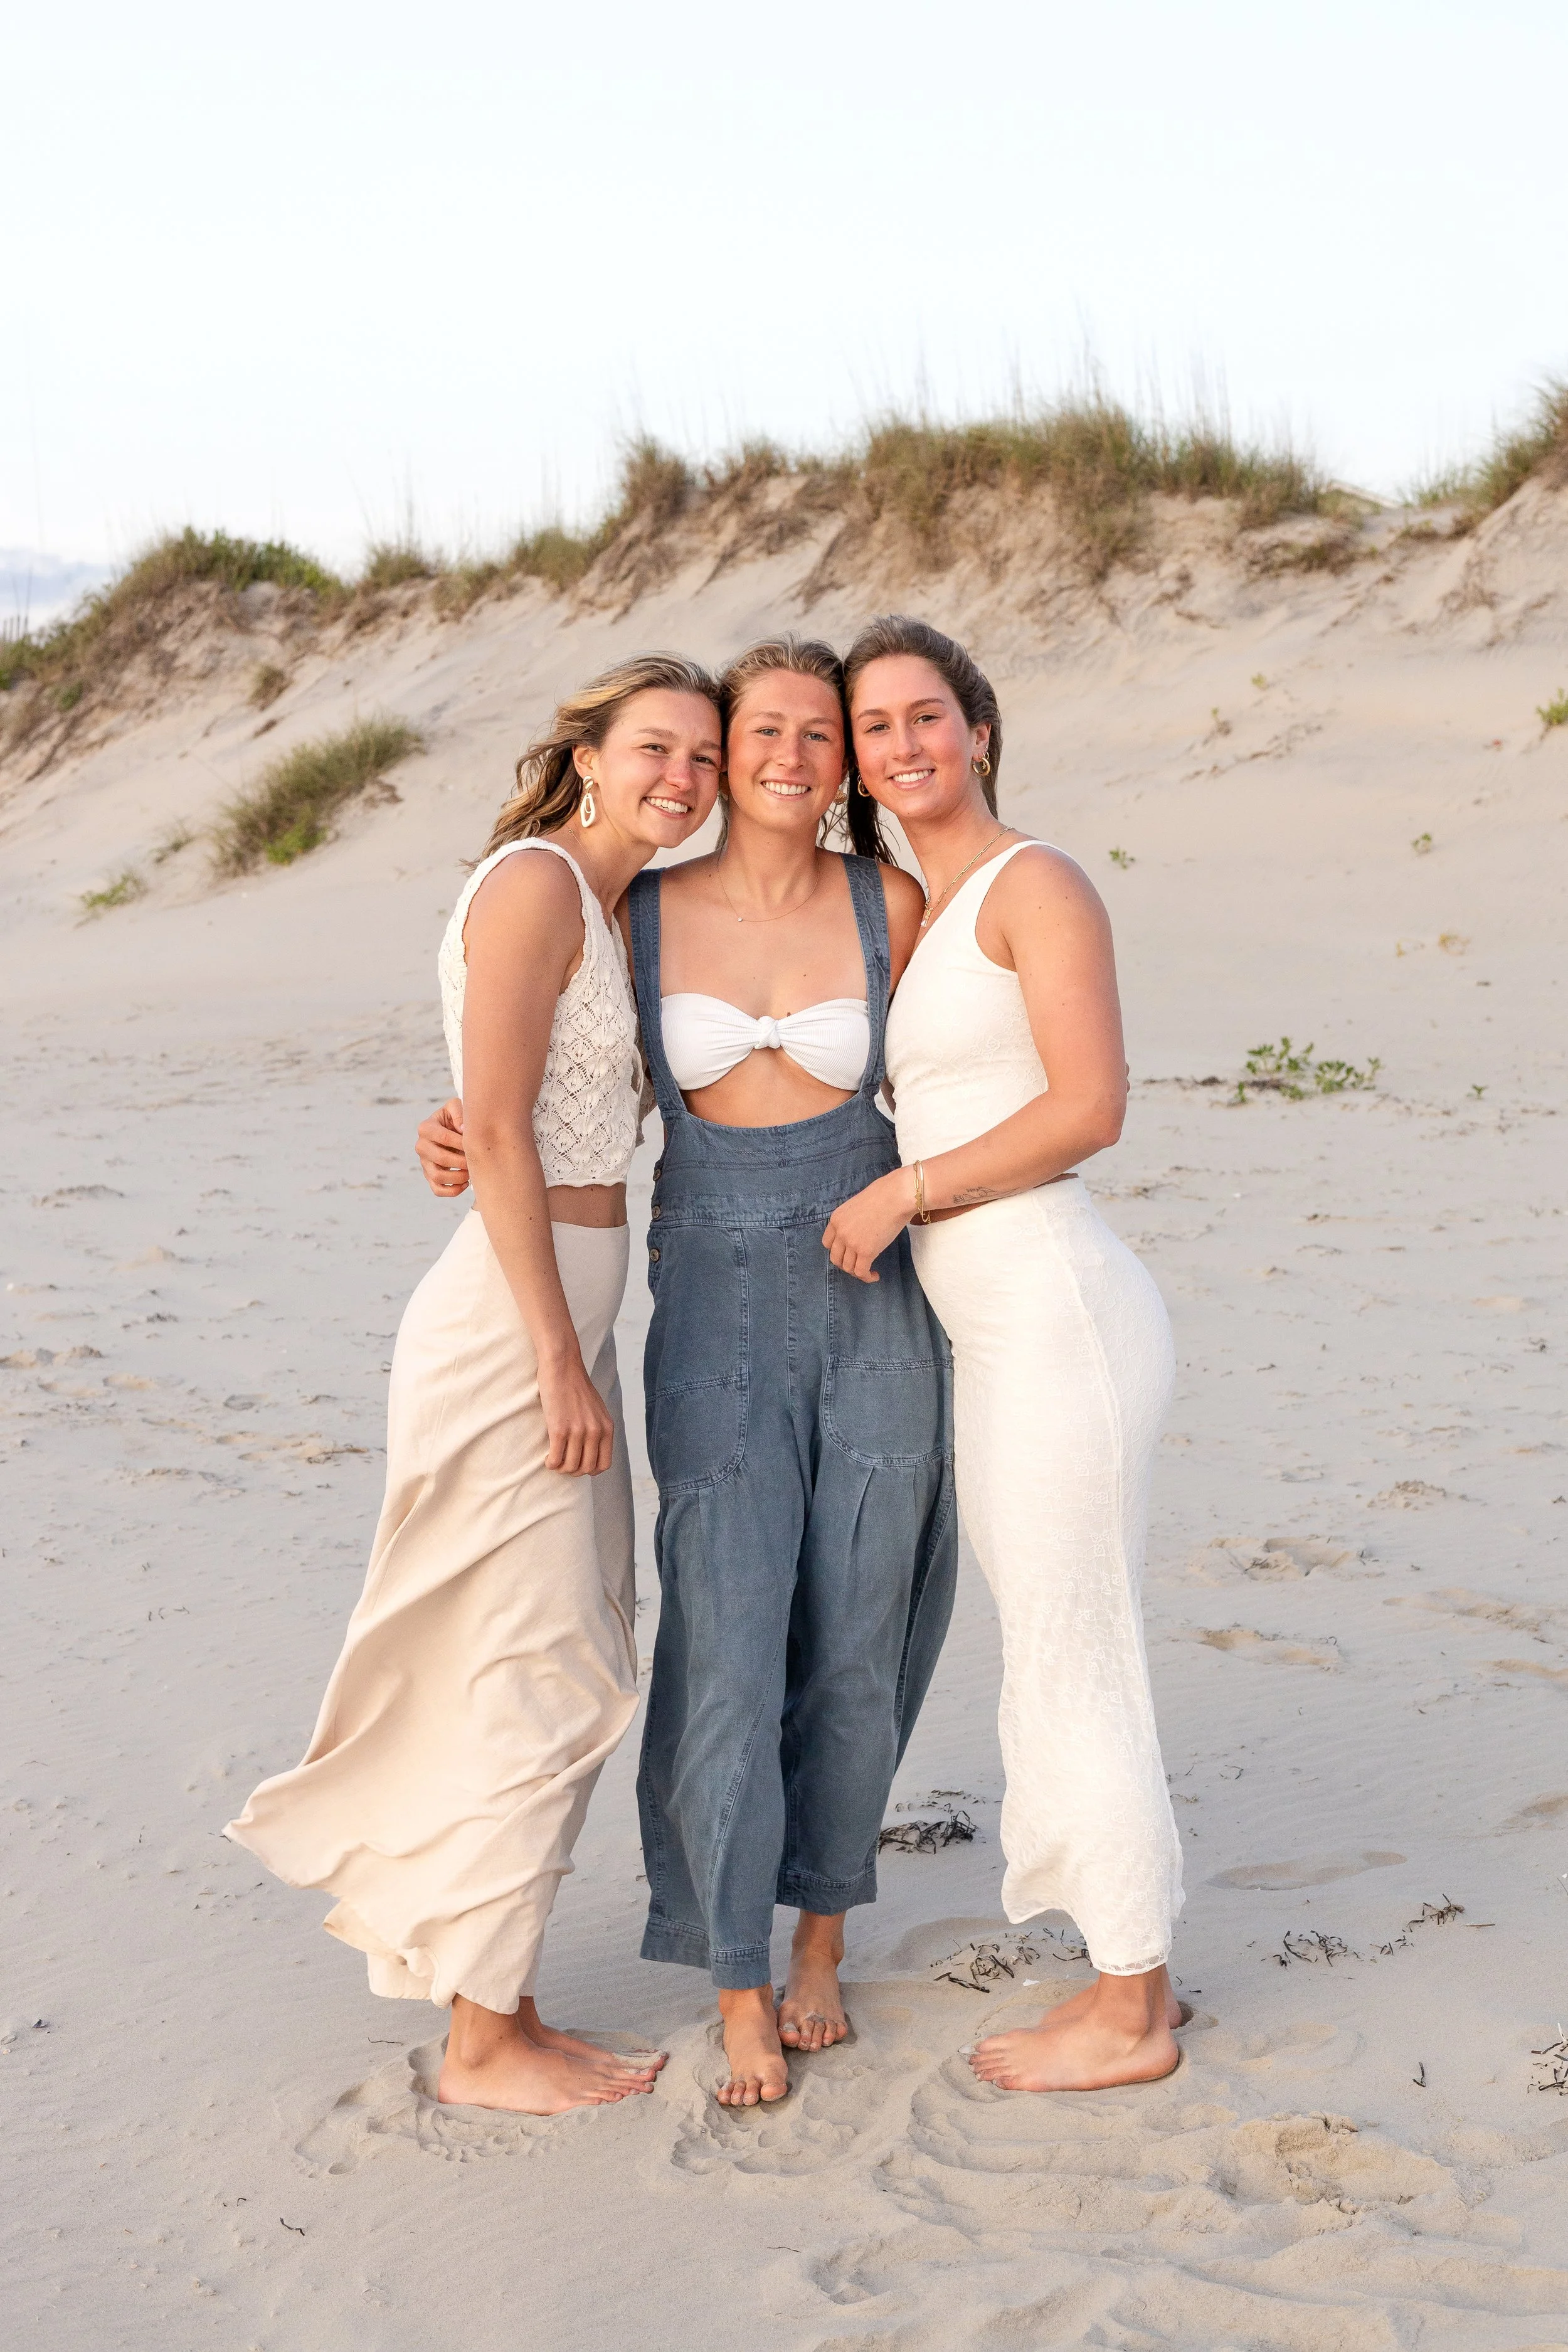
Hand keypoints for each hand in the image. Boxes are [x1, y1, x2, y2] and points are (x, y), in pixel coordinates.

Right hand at [417, 1098, 469, 1196]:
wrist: (449, 1129)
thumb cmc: (454, 1117)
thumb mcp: (455, 1106)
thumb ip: (459, 1112)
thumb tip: (463, 1130)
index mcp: (425, 1128)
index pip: (444, 1138)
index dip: (461, 1143)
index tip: (476, 1144)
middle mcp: (421, 1146)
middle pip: (440, 1158)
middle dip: (461, 1161)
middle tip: (475, 1160)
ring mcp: (424, 1162)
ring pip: (437, 1177)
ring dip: (458, 1177)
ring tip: (471, 1172)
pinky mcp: (429, 1175)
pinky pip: (437, 1189)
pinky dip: (452, 1191)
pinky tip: (465, 1184)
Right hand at [538, 1351, 614, 1475]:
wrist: (562, 1366)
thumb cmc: (576, 1386)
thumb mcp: (597, 1409)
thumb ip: (598, 1428)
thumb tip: (590, 1450)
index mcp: (607, 1427)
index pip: (604, 1464)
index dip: (590, 1470)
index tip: (579, 1464)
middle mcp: (595, 1431)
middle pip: (587, 1468)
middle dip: (574, 1471)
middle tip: (564, 1463)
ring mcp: (578, 1431)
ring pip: (570, 1467)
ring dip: (560, 1468)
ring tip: (554, 1460)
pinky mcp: (559, 1429)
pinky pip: (556, 1459)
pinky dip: (551, 1463)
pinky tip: (547, 1458)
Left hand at [822, 1168, 915, 1284]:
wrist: (896, 1196)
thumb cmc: (884, 1195)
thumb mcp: (858, 1206)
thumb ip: (853, 1221)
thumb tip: (860, 1231)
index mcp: (836, 1219)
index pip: (828, 1243)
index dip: (838, 1251)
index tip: (848, 1253)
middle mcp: (840, 1232)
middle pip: (835, 1258)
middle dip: (846, 1264)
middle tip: (859, 1264)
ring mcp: (852, 1243)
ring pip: (848, 1268)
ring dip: (857, 1273)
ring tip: (869, 1271)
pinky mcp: (866, 1252)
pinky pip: (861, 1272)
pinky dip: (867, 1277)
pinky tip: (875, 1275)